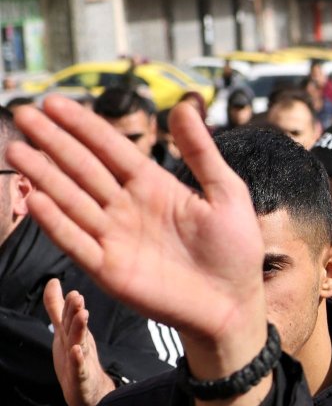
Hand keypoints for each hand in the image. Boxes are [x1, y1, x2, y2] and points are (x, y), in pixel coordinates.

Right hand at [9, 98, 267, 405]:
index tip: (54, 102)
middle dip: (53, 142)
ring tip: (17, 151)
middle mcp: (127, 207)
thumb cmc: (235, 250)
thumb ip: (201, 152)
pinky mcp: (109, 268)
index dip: (83, 126)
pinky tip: (36, 200)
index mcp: (153, 186)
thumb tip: (184, 106)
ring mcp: (115, 237)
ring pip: (72, 200)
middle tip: (23, 114)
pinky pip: (77, 241)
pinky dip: (56, 223)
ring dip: (44, 176)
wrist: (234, 303)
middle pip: (83, 168)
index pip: (111, 148)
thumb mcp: (226, 192)